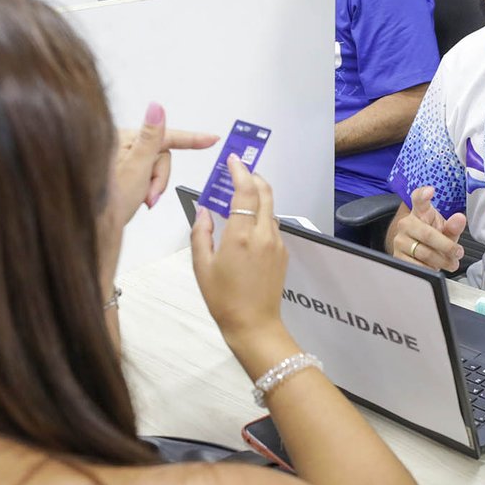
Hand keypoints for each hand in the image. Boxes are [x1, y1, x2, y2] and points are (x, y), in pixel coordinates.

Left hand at [101, 102, 217, 283]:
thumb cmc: (108, 202)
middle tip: (150, 195)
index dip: (191, 139)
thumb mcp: (136, 167)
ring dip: (154, 185)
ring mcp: (122, 158)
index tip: (211, 139)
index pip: (165, 135)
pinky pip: (147, 174)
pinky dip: (148, 187)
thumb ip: (150, 138)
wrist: (95, 227)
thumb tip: (157, 108)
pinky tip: (138, 197)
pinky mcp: (123, 170)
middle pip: (162, 154)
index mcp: (123, 138)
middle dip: (160, 177)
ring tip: (142, 199)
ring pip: (157, 167)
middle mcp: (121, 144)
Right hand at [189, 156, 290, 354]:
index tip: (233, 159)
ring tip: (240, 197)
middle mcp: (264, 235)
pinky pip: (273, 225)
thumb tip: (203, 210)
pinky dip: (262, 215)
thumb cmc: (224, 299)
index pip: (245, 192)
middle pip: (265, 193)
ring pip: (271, 209)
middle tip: (239, 170)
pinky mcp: (283, 253)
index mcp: (242, 236)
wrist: (254, 325)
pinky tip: (248, 224)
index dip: (240, 171)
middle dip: (253, 177)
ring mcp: (277, 244)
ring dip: (258, 196)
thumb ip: (201, 233)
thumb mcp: (202, 266)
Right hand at [390, 186, 466, 272]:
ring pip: (424, 253)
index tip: (430, 191)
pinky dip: (430, 269)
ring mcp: (400, 240)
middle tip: (457, 252)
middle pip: (428, 235)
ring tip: (451, 263)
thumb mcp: (446, 230)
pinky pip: (417, 265)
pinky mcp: (397, 256)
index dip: (423, 195)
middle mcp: (406, 223)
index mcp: (420, 211)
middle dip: (447, 247)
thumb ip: (454, 226)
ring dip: (442, 261)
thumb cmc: (434, 237)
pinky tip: (435, 267)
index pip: (419, 199)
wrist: (417, 251)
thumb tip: (459, 219)